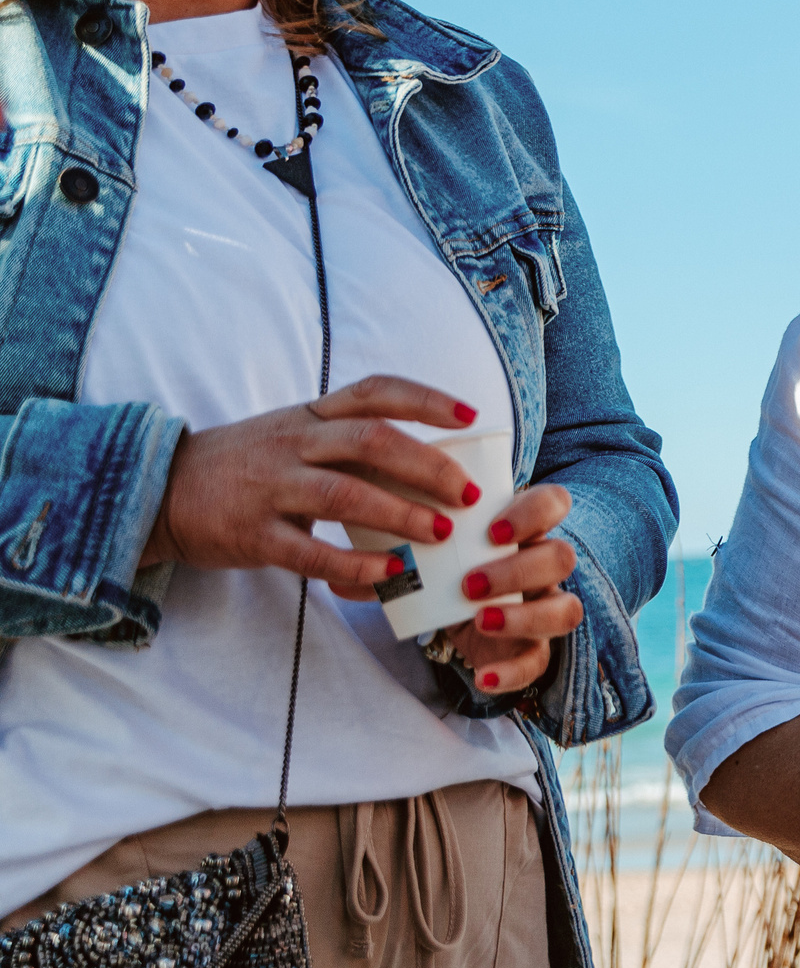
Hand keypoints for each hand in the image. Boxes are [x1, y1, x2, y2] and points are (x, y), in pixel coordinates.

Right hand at [143, 376, 486, 590]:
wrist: (161, 492)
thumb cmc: (251, 466)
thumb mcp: (297, 439)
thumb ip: (352, 448)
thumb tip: (433, 471)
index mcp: (311, 416)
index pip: (375, 391)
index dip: (426, 399)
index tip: (471, 416)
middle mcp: (293, 443)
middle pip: (371, 441)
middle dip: (428, 466)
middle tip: (468, 493)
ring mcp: (270, 487)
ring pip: (344, 493)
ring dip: (400, 514)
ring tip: (440, 533)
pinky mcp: (253, 535)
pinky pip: (310, 551)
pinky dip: (353, 565)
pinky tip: (389, 575)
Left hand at [422, 484, 584, 696]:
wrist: (441, 613)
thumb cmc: (441, 567)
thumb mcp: (430, 548)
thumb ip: (411, 541)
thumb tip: (365, 553)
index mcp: (522, 529)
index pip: (554, 502)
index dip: (534, 513)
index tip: (493, 531)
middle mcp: (542, 565)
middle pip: (562, 557)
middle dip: (517, 570)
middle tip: (469, 584)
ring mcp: (543, 607)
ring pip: (567, 609)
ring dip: (524, 616)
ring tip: (479, 620)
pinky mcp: (533, 649)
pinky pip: (539, 663)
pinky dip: (511, 673)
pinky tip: (482, 677)